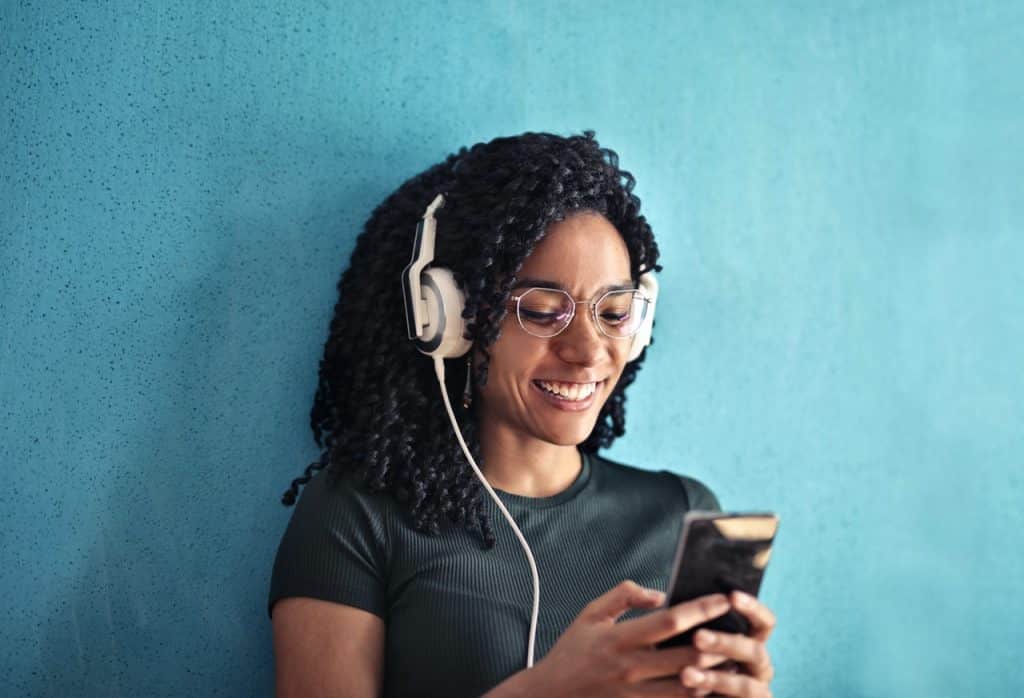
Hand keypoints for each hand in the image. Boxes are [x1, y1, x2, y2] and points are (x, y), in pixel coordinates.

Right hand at [521, 580, 739, 696]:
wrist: (550, 696)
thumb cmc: (572, 650)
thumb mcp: (590, 613)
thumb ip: (623, 596)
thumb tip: (659, 594)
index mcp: (619, 638)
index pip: (669, 621)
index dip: (700, 609)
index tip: (723, 599)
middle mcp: (631, 668)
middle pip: (687, 657)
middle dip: (718, 643)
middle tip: (741, 629)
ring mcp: (636, 694)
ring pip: (689, 686)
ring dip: (715, 672)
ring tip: (736, 657)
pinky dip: (698, 694)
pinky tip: (714, 683)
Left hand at [680, 591, 775, 697]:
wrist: (687, 693)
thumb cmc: (695, 663)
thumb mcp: (698, 643)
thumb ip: (697, 627)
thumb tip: (671, 600)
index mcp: (752, 642)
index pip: (764, 622)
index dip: (752, 608)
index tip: (731, 596)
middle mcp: (759, 666)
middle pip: (754, 650)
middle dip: (725, 643)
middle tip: (697, 637)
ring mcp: (757, 691)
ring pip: (744, 684)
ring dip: (715, 678)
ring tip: (685, 673)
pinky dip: (714, 697)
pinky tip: (692, 693)